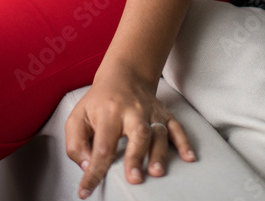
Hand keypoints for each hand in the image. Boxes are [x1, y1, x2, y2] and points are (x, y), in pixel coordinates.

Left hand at [64, 63, 195, 198]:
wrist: (123, 75)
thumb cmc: (99, 101)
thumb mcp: (77, 117)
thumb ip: (75, 143)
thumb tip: (87, 166)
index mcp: (108, 113)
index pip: (101, 146)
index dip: (94, 171)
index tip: (86, 191)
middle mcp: (132, 111)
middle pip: (136, 134)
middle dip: (136, 157)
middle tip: (134, 179)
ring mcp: (150, 112)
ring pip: (157, 132)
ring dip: (159, 153)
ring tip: (157, 172)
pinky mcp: (163, 114)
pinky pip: (176, 127)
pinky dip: (184, 142)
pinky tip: (189, 158)